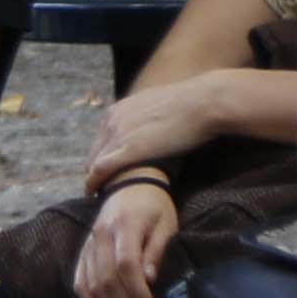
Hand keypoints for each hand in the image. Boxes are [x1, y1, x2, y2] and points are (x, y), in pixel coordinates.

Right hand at [72, 176, 177, 297]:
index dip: (137, 291)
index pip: (126, 266)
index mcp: (123, 226)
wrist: (130, 184)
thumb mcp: (165, 224)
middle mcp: (100, 236)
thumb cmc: (154, 206)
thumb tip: (148, 279)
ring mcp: (88, 244)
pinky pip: (80, 282)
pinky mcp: (83, 252)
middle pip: (106, 280)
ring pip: (91, 284)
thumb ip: (156, 250)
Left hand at [87, 76, 240, 179]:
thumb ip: (145, 117)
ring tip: (99, 194)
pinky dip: (96, 183)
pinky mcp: (130, 149)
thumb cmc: (189, 105)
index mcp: (118, 110)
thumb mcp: (156, 106)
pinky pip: (101, 169)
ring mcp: (119, 134)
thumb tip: (150, 127)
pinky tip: (95, 194)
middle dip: (95, 171)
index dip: (100, 157)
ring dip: (95, 180)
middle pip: (94, 153)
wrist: (202, 103)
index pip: (100, 140)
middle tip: (101, 187)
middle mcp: (112, 121)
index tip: (104, 171)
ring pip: (94, 163)